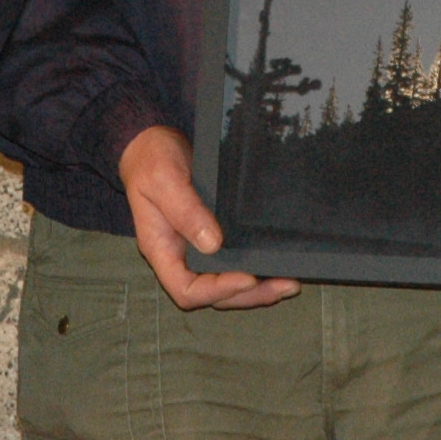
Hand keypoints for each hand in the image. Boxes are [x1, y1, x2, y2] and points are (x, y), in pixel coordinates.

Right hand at [119, 127, 299, 311]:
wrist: (152, 144)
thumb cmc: (151, 160)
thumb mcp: (163, 179)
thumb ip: (185, 210)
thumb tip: (212, 243)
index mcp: (161, 250)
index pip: (186, 288)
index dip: (218, 290)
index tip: (247, 278)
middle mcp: (180, 256)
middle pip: (213, 294)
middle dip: (249, 294)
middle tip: (284, 285)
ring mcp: (197, 249)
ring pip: (227, 283)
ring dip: (257, 288)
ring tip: (289, 282)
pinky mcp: (214, 237)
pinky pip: (233, 262)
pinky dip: (255, 268)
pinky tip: (277, 265)